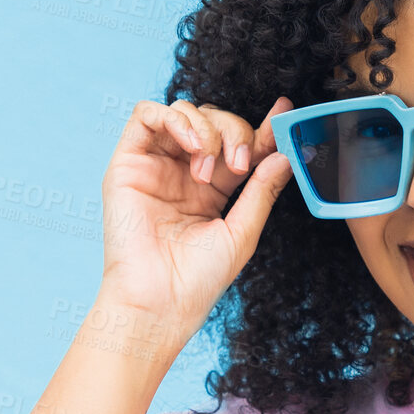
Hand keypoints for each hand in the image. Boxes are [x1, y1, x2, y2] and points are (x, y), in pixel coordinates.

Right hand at [98, 96, 294, 348]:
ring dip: (207, 129)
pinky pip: (146, 114)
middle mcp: (183, 171)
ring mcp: (156, 165)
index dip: (264, 127)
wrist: (160, 302)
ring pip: (185, 111)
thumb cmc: (199, 278)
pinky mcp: (128, 162)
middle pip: (215, 120)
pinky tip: (193, 147)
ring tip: (209, 169)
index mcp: (213, 188)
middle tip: (239, 165)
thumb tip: (285, 152)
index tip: (285, 112)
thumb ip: (262, 188)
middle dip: (235, 133)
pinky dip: (175, 118)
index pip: (240, 144)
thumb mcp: (242, 231)